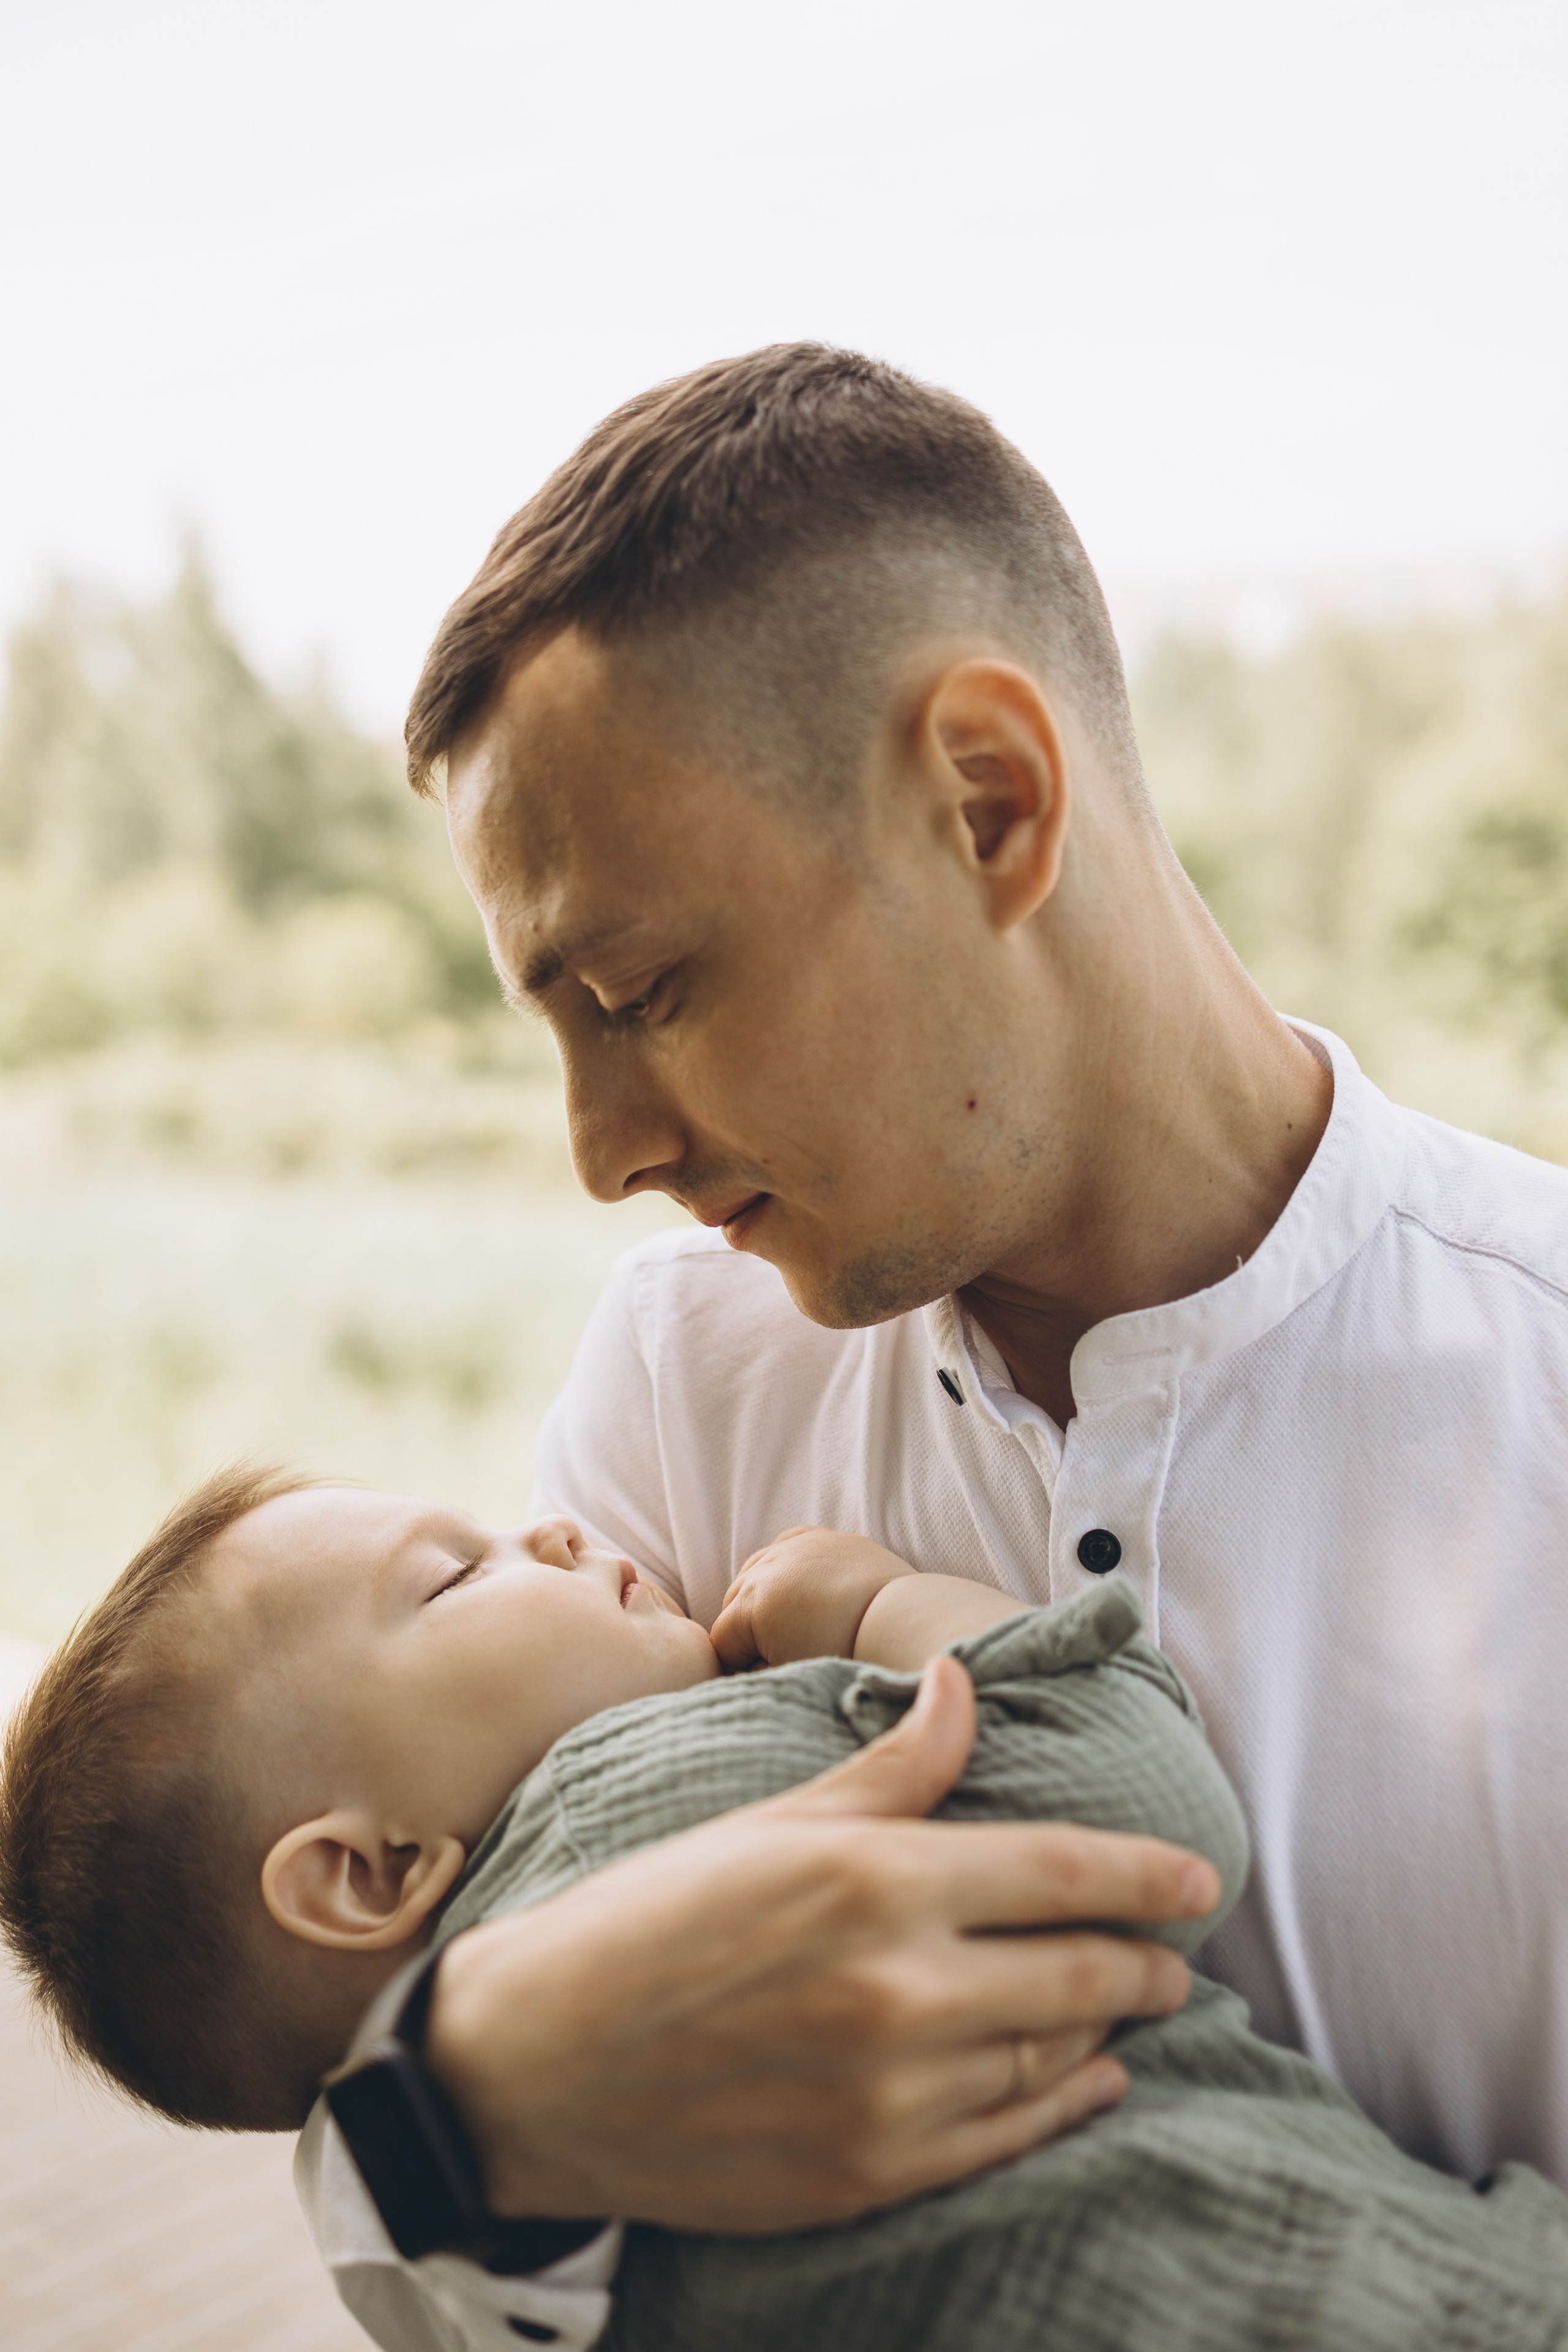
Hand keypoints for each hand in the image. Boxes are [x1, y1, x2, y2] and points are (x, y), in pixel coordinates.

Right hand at [424, 1654, 1219, 2231]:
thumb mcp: (774, 1822)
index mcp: (875, 1881)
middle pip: (1081, 1975)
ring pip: (1053, 2061)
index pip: (1062, 1873)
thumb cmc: (653, 1918)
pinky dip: (1066, 2108)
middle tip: (1174, 1952)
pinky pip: (1008, 2140)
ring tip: (1123, 2007)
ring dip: (1105, 2030)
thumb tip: (963, 1682)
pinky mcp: (869, 2174)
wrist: (538, 2063)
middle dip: (1146, 1961)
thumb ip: (892, 1765)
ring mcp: (889, 2094)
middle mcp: (898, 1989)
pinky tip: (1089, 2084)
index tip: (1201, 1878)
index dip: (1148, 1874)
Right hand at [712, 1525, 915, 1668]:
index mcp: (751, 1603)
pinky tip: (797, 1588)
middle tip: (777, 1657)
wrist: (902, 1624)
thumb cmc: (848, 1656)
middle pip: (734, 1604)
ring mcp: (794, 1546)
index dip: (738, 1669)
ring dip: (764, 1598)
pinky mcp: (820, 1537)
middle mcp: (767, 1566)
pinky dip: (784, 1568)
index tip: (763, 1680)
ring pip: (756, 1572)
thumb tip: (747, 1674)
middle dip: (748, 1632)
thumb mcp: (791, 1675)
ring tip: (789, 1626)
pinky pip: (785, 1548)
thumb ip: (756, 1677)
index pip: (722, 1643)